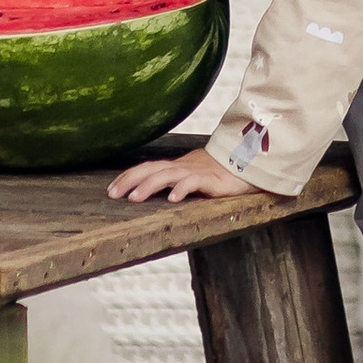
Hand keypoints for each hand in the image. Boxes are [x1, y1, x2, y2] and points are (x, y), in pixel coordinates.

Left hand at [107, 147, 255, 203]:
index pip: (148, 168)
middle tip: (112, 194)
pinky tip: (173, 199)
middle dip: (130, 180)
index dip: (129, 176)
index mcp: (178, 166)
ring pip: (168, 175)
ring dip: (149, 186)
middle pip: (152, 169)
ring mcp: (197, 171)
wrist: (251, 163)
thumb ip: (178, 181)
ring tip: (134, 198)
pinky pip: (195, 182)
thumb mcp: (195, 176)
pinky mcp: (212, 179)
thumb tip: (158, 193)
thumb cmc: (222, 173)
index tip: (111, 189)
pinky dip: (182, 189)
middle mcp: (183, 166)